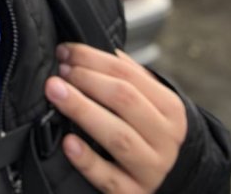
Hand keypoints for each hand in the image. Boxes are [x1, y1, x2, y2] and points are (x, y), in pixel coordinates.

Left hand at [44, 43, 186, 192]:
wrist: (175, 181)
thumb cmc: (150, 133)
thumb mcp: (150, 103)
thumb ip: (126, 76)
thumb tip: (85, 50)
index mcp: (169, 108)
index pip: (128, 74)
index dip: (92, 59)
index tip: (65, 51)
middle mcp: (165, 138)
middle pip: (123, 100)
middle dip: (86, 79)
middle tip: (59, 71)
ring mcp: (151, 168)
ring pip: (117, 136)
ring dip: (82, 109)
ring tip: (55, 91)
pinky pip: (109, 178)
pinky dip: (88, 160)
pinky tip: (68, 143)